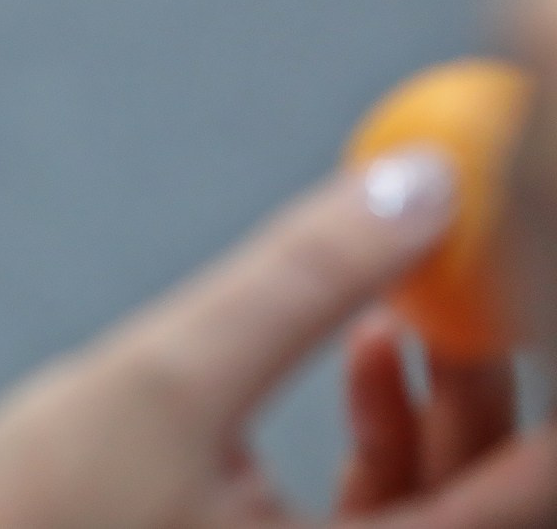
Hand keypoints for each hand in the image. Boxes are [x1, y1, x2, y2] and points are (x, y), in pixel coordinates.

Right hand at [0, 151, 556, 528]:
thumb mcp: (166, 380)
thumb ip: (299, 281)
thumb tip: (415, 187)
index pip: (538, 487)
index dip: (551, 383)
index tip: (538, 285)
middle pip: (507, 491)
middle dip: (494, 370)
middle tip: (473, 274)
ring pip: (453, 498)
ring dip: (443, 398)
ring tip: (398, 309)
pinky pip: (394, 511)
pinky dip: (391, 430)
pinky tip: (358, 357)